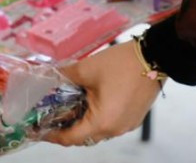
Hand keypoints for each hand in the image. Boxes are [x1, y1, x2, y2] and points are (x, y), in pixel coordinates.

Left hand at [46, 42, 161, 145]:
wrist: (156, 56)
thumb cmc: (122, 64)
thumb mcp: (88, 68)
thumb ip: (65, 75)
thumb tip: (48, 76)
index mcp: (102, 122)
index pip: (71, 138)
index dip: (53, 135)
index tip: (39, 129)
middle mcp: (115, 129)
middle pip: (84, 137)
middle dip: (67, 129)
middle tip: (52, 116)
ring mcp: (127, 125)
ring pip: (98, 131)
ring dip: (84, 123)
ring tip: (70, 107)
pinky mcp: (134, 118)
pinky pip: (111, 124)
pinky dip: (98, 119)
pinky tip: (91, 103)